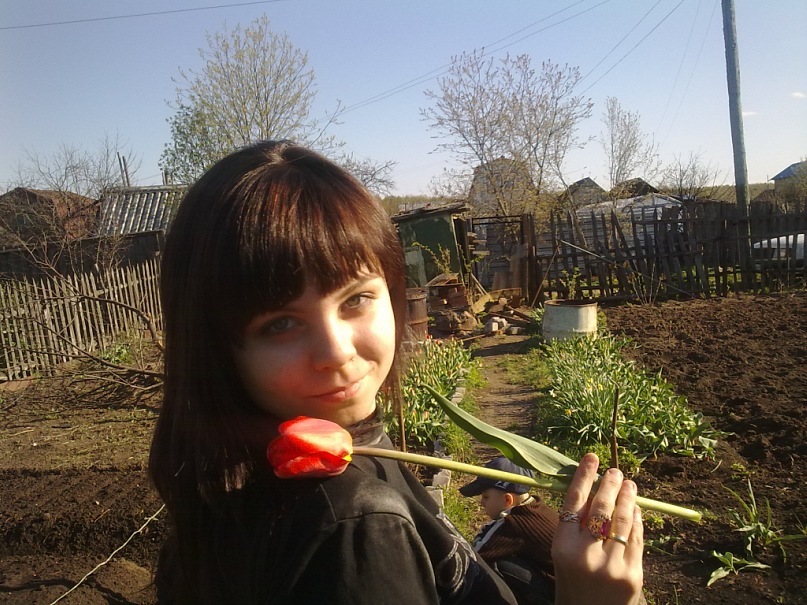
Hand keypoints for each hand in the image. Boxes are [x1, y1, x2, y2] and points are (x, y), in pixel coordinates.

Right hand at [552, 453, 643, 604]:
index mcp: (562, 546)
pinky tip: (635, 509)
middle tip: (615, 471)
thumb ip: (576, 526)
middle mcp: (585, 554)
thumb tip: (594, 491)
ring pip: (622, 520)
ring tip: (628, 484)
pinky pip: (636, 539)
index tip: (592, 458)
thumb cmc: (573, 580)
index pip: (574, 501)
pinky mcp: (632, 575)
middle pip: (601, 507)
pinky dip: (636, 520)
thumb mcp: (563, 553)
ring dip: (627, 497)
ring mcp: (611, 565)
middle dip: (610, 484)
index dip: (584, 476)